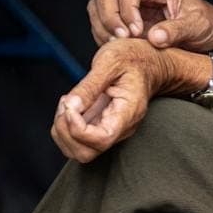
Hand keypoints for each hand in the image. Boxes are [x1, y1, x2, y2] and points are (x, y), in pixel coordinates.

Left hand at [50, 39, 211, 163]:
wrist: (149, 64)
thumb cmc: (133, 59)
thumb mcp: (111, 60)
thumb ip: (90, 85)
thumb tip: (70, 106)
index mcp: (128, 113)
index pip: (101, 139)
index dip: (78, 128)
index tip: (70, 105)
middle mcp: (121, 129)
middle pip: (86, 153)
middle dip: (66, 132)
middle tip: (66, 104)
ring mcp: (111, 131)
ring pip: (78, 151)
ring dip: (62, 130)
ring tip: (68, 102)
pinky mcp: (100, 128)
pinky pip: (77, 141)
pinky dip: (64, 127)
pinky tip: (71, 106)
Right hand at [87, 0, 212, 52]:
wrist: (210, 37)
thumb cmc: (207, 26)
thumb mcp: (198, 27)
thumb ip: (177, 31)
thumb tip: (154, 38)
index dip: (127, 10)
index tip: (136, 32)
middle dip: (108, 16)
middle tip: (122, 38)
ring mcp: (129, 5)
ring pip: (97, 6)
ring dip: (103, 27)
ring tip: (120, 45)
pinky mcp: (123, 21)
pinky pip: (101, 24)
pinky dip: (104, 36)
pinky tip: (119, 48)